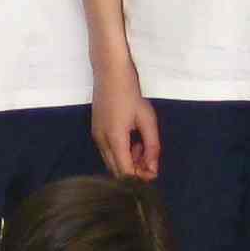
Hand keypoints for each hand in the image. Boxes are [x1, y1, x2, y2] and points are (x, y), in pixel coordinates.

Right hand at [91, 57, 158, 178]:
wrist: (109, 72)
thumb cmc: (130, 93)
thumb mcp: (147, 120)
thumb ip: (152, 147)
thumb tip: (153, 169)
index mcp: (115, 139)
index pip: (125, 172)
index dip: (139, 178)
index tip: (153, 172)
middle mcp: (102, 142)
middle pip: (116, 171)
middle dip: (134, 172)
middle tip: (150, 161)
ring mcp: (96, 137)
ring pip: (111, 163)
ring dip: (128, 162)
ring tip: (142, 146)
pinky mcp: (96, 132)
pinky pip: (108, 153)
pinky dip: (121, 153)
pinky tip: (132, 141)